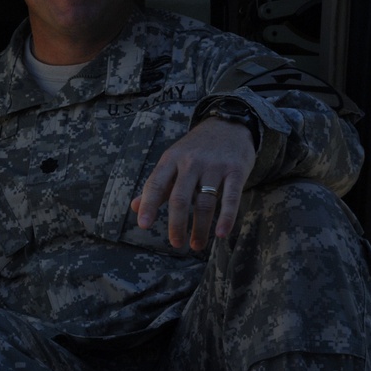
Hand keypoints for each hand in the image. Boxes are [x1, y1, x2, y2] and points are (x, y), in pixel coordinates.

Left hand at [131, 118, 255, 250]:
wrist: (229, 124)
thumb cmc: (195, 149)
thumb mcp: (172, 160)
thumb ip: (156, 185)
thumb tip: (134, 208)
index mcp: (171, 159)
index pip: (155, 184)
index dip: (148, 205)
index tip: (143, 225)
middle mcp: (190, 162)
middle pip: (180, 198)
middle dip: (176, 224)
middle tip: (175, 244)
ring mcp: (214, 166)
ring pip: (205, 202)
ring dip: (200, 228)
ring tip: (196, 245)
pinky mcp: (236, 170)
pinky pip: (231, 198)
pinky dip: (226, 218)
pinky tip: (221, 234)